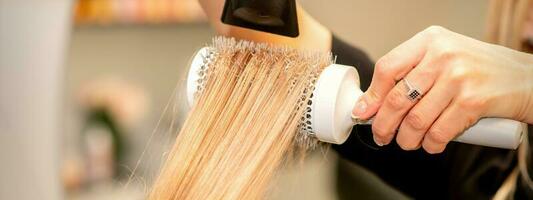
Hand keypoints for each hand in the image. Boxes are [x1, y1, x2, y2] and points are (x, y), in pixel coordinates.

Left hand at [352, 26, 532, 153]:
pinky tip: (430, 145)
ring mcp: (458, 78)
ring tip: (406, 142)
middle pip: (397, 98)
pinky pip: (439, 132)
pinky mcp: (473, 101)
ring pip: (415, 120)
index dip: (371, 95)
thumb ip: (413, 72)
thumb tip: (374, 103)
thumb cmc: (479, 68)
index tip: (363, 112)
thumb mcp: (444, 55)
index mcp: (430, 40)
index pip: (388, 67)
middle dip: (383, 125)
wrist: (527, 77)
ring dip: (406, 139)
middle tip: (381, 136)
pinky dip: (430, 145)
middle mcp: (442, 55)